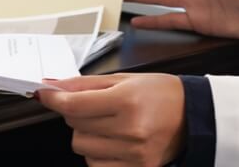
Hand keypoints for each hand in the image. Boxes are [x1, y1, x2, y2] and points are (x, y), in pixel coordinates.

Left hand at [37, 73, 184, 166]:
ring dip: (87, 134)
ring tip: (108, 124)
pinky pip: (96, 165)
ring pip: (82, 147)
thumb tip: (55, 87)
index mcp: (127, 101)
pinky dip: (98, 153)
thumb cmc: (162, 93)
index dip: (54, 99)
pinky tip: (113, 141)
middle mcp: (129, 129)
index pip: (75, 105)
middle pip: (75, 126)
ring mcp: (132, 153)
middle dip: (77, 113)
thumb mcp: (126, 79)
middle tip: (96, 106)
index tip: (44, 94)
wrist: (194, 116)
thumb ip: (87, 84)